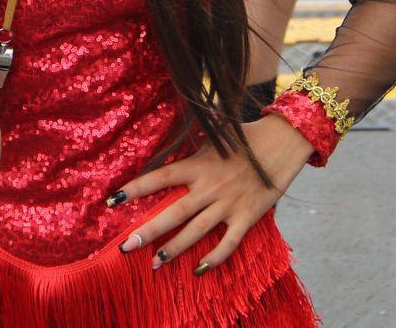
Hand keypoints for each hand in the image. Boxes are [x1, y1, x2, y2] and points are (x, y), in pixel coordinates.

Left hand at [109, 115, 313, 273]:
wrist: (283, 141)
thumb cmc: (246, 135)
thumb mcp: (216, 133)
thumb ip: (194, 139)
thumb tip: (175, 124)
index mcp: (198, 165)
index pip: (160, 178)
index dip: (136, 189)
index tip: (112, 201)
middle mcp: (209, 187)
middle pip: (173, 213)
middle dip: (147, 232)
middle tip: (125, 247)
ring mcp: (228, 204)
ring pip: (196, 232)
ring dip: (175, 249)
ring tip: (155, 264)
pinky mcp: (247, 217)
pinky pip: (229, 243)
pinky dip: (215, 258)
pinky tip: (200, 270)